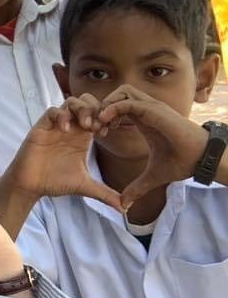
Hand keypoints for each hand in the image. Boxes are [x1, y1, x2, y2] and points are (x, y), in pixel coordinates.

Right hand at [4, 96, 122, 208]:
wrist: (32, 186)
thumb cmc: (55, 182)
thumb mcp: (85, 186)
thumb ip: (105, 193)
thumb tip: (124, 208)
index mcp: (82, 137)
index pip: (98, 114)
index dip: (106, 118)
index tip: (108, 132)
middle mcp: (71, 128)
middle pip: (87, 101)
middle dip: (95, 109)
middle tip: (97, 126)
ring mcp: (55, 126)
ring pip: (71, 101)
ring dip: (81, 109)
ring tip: (85, 125)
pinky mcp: (41, 127)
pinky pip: (52, 111)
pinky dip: (61, 116)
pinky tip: (67, 130)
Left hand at [97, 85, 208, 206]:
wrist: (202, 159)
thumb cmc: (182, 163)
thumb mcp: (152, 176)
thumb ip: (136, 187)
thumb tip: (125, 205)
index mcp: (145, 120)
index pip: (119, 107)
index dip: (105, 117)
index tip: (99, 134)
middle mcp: (147, 110)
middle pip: (117, 94)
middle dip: (103, 107)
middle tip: (95, 127)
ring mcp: (152, 107)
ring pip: (122, 92)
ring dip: (107, 105)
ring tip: (100, 125)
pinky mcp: (155, 109)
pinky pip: (128, 101)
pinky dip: (114, 108)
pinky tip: (107, 124)